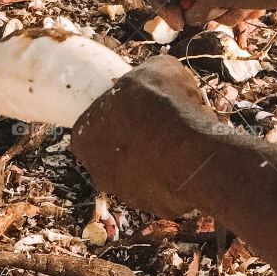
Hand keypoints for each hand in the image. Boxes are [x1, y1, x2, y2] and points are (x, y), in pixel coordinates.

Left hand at [70, 56, 216, 217]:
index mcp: (84, 136)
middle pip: (120, 146)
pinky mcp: (155, 207)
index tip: (145, 103)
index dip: (125, 108)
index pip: (99, 119)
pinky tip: (192, 156)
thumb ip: (145, 75)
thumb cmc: (164, 105)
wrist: (191, 151)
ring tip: (184, 136)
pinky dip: (177, 173)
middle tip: (166, 119)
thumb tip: (152, 76)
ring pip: (144, 167)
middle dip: (141, 134)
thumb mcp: (156, 68)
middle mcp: (98, 169)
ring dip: (160, 154)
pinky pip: (166, 185)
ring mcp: (126, 192)